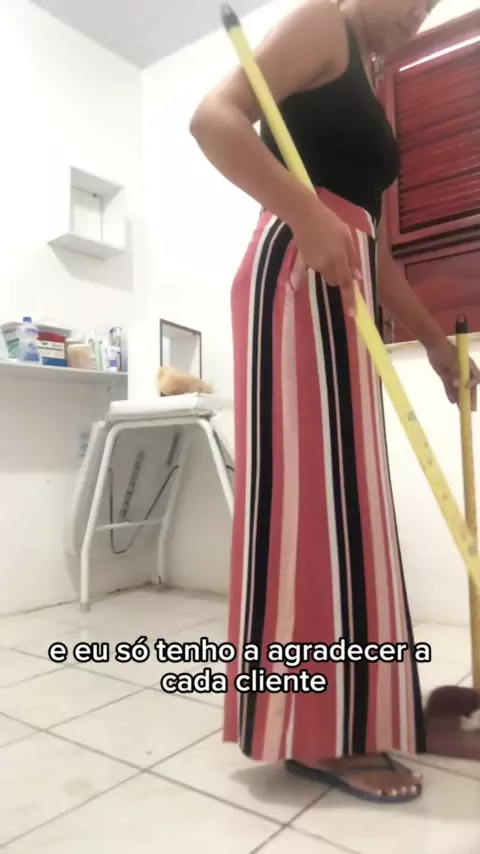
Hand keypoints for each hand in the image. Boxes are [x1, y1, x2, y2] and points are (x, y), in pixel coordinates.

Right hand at [291, 198, 360, 315]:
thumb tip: (357, 277)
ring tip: (327, 246)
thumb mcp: (346, 236)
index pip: (345, 284)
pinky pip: (317, 267)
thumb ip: (352, 258)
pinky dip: (320, 261)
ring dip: (330, 267)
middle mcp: (325, 265)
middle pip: (335, 281)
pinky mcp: (305, 262)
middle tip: (340, 257)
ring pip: (326, 274)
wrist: (304, 216)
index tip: (352, 314)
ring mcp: (313, 265)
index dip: (349, 299)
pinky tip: (318, 246)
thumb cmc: (329, 222)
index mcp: (338, 258)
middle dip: (339, 276)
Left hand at [427, 338, 479, 410]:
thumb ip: (455, 372)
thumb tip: (459, 384)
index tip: (467, 389)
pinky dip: (451, 394)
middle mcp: (464, 372)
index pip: (475, 378)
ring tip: (461, 409)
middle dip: (470, 398)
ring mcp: (455, 375)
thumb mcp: (451, 361)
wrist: (433, 346)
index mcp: (469, 367)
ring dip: (460, 398)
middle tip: (470, 409)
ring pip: (459, 389)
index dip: (473, 385)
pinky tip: (452, 402)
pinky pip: (449, 388)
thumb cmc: (445, 351)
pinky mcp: (446, 377)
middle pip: (469, 387)